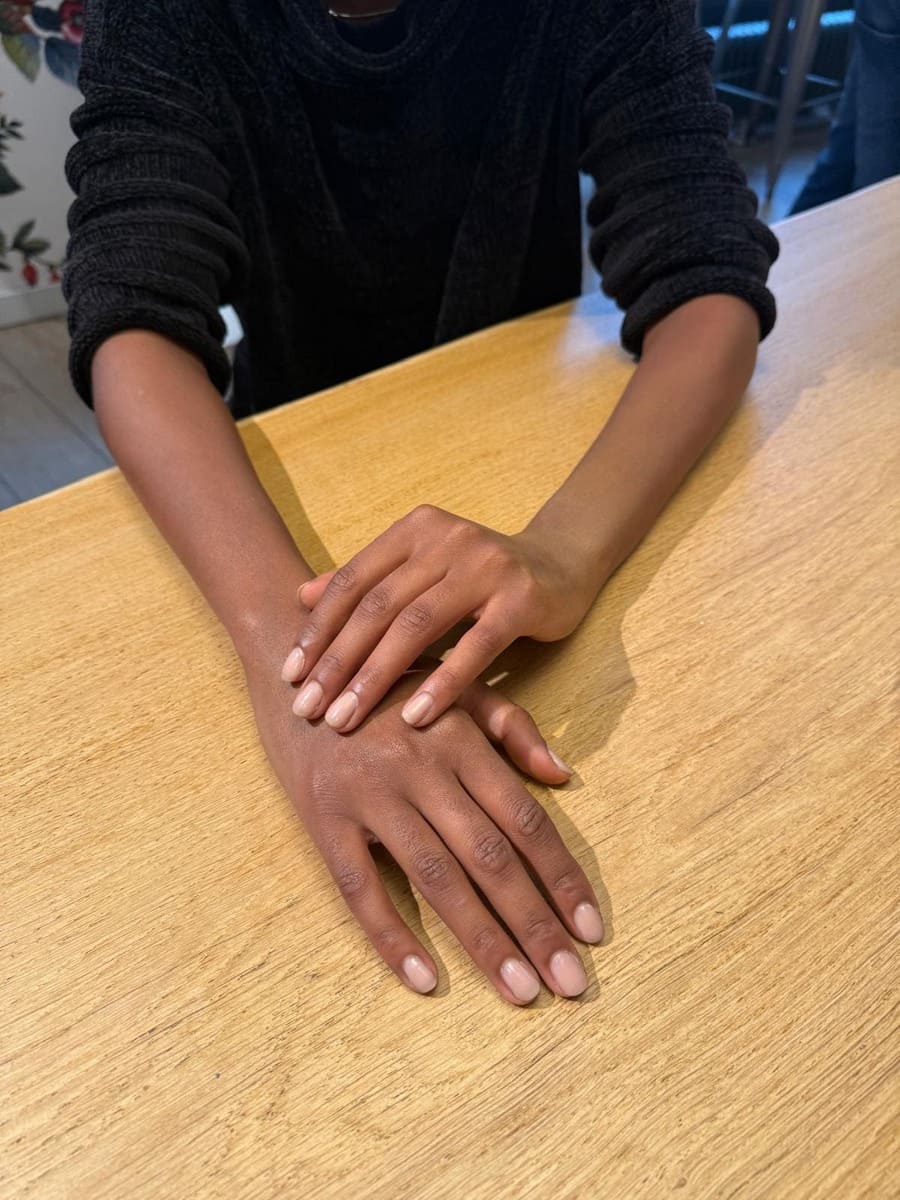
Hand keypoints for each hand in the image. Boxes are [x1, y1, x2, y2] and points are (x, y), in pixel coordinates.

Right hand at [245, 661, 603, 1004]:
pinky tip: (424, 981)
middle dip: (534, 924)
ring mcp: (369, 795)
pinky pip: (359, 887)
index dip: (561, 877)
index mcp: (458, 738)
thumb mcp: (452, 686)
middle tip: (569, 983)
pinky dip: (391, 936)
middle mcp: (419, 768)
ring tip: (519, 991)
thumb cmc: (385, 681)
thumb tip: (563, 777)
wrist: (293, 664)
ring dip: (482, 939)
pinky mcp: (323, 818)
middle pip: (489, 857)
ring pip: (435, 878)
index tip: (591, 930)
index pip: (523, 819)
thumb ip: (511, 728)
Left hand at [280, 505, 596, 733]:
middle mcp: (446, 539)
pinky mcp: (522, 598)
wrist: (562, 565)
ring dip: (375, 677)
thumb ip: (367, 580)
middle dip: (337, 661)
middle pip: (377, 606)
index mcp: (414, 531)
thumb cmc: (480, 578)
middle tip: (308, 708)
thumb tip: (301, 595)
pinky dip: (442, 683)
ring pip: (416, 625)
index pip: (353, 582)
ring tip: (345, 719)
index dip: (317, 629)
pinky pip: (475, 647)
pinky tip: (413, 718)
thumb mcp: (421, 571)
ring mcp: (486, 566)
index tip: (289, 675)